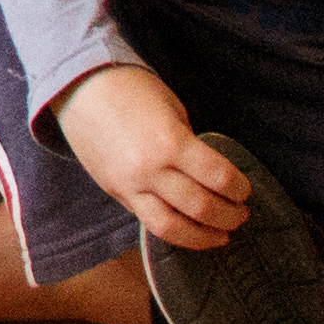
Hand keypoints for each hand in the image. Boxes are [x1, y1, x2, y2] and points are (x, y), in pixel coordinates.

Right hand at [55, 64, 247, 250]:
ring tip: (220, 236)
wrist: (78, 86)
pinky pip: (147, 221)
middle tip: (241, 214)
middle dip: (229, 216)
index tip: (245, 190)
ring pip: (171, 227)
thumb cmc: (131, 88)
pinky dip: (173, 230)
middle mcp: (150, 169)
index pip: (218, 178)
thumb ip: (189, 144)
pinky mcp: (114, 191)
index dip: (239, 188)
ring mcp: (129, 185)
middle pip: (201, 207)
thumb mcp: (171, 110)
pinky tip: (188, 229)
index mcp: (171, 142)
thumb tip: (208, 173)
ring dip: (203, 237)